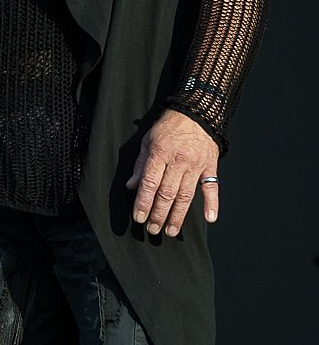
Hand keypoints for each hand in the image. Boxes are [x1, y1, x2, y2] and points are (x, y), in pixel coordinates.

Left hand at [126, 109, 218, 236]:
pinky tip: (209, 218)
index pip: (149, 183)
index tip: (139, 217)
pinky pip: (212, 187)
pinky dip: (212, 203)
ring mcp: (196, 165)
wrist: (196, 113)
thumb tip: (132, 187)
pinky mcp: (210, 166)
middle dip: (158, 214)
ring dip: (178, 216)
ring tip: (171, 231)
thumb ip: (140, 165)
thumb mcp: (148, 140)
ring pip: (186, 195)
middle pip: (167, 193)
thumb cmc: (169, 126)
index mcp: (160, 153)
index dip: (143, 202)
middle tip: (152, 230)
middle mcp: (178, 160)